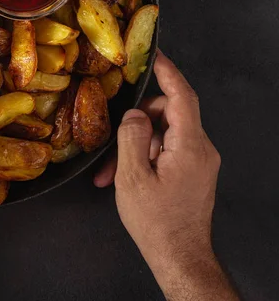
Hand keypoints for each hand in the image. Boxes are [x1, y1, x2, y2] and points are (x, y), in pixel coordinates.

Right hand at [94, 51, 238, 300]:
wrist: (180, 258)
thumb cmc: (156, 222)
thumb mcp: (133, 177)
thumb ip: (132, 137)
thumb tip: (134, 114)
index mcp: (190, 146)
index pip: (182, 96)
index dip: (168, 71)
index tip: (154, 53)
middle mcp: (201, 148)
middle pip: (169, 113)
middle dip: (138, 119)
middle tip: (113, 137)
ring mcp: (198, 160)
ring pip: (164, 132)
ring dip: (136, 143)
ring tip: (111, 169)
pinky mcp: (193, 170)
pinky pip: (166, 149)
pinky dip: (144, 155)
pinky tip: (122, 175)